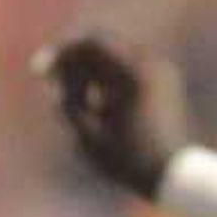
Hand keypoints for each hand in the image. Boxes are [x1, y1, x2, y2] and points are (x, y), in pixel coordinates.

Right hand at [32, 32, 192, 196]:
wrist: (176, 175)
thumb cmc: (130, 160)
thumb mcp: (90, 135)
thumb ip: (69, 105)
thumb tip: (54, 87)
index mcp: (133, 71)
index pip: (90, 42)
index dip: (61, 53)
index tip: (40, 71)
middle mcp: (150, 62)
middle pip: (101, 48)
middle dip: (74, 66)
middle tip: (55, 92)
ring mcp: (161, 70)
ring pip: (114, 59)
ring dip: (90, 76)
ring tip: (80, 109)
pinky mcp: (165, 83)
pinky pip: (129, 71)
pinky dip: (109, 83)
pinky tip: (100, 110)